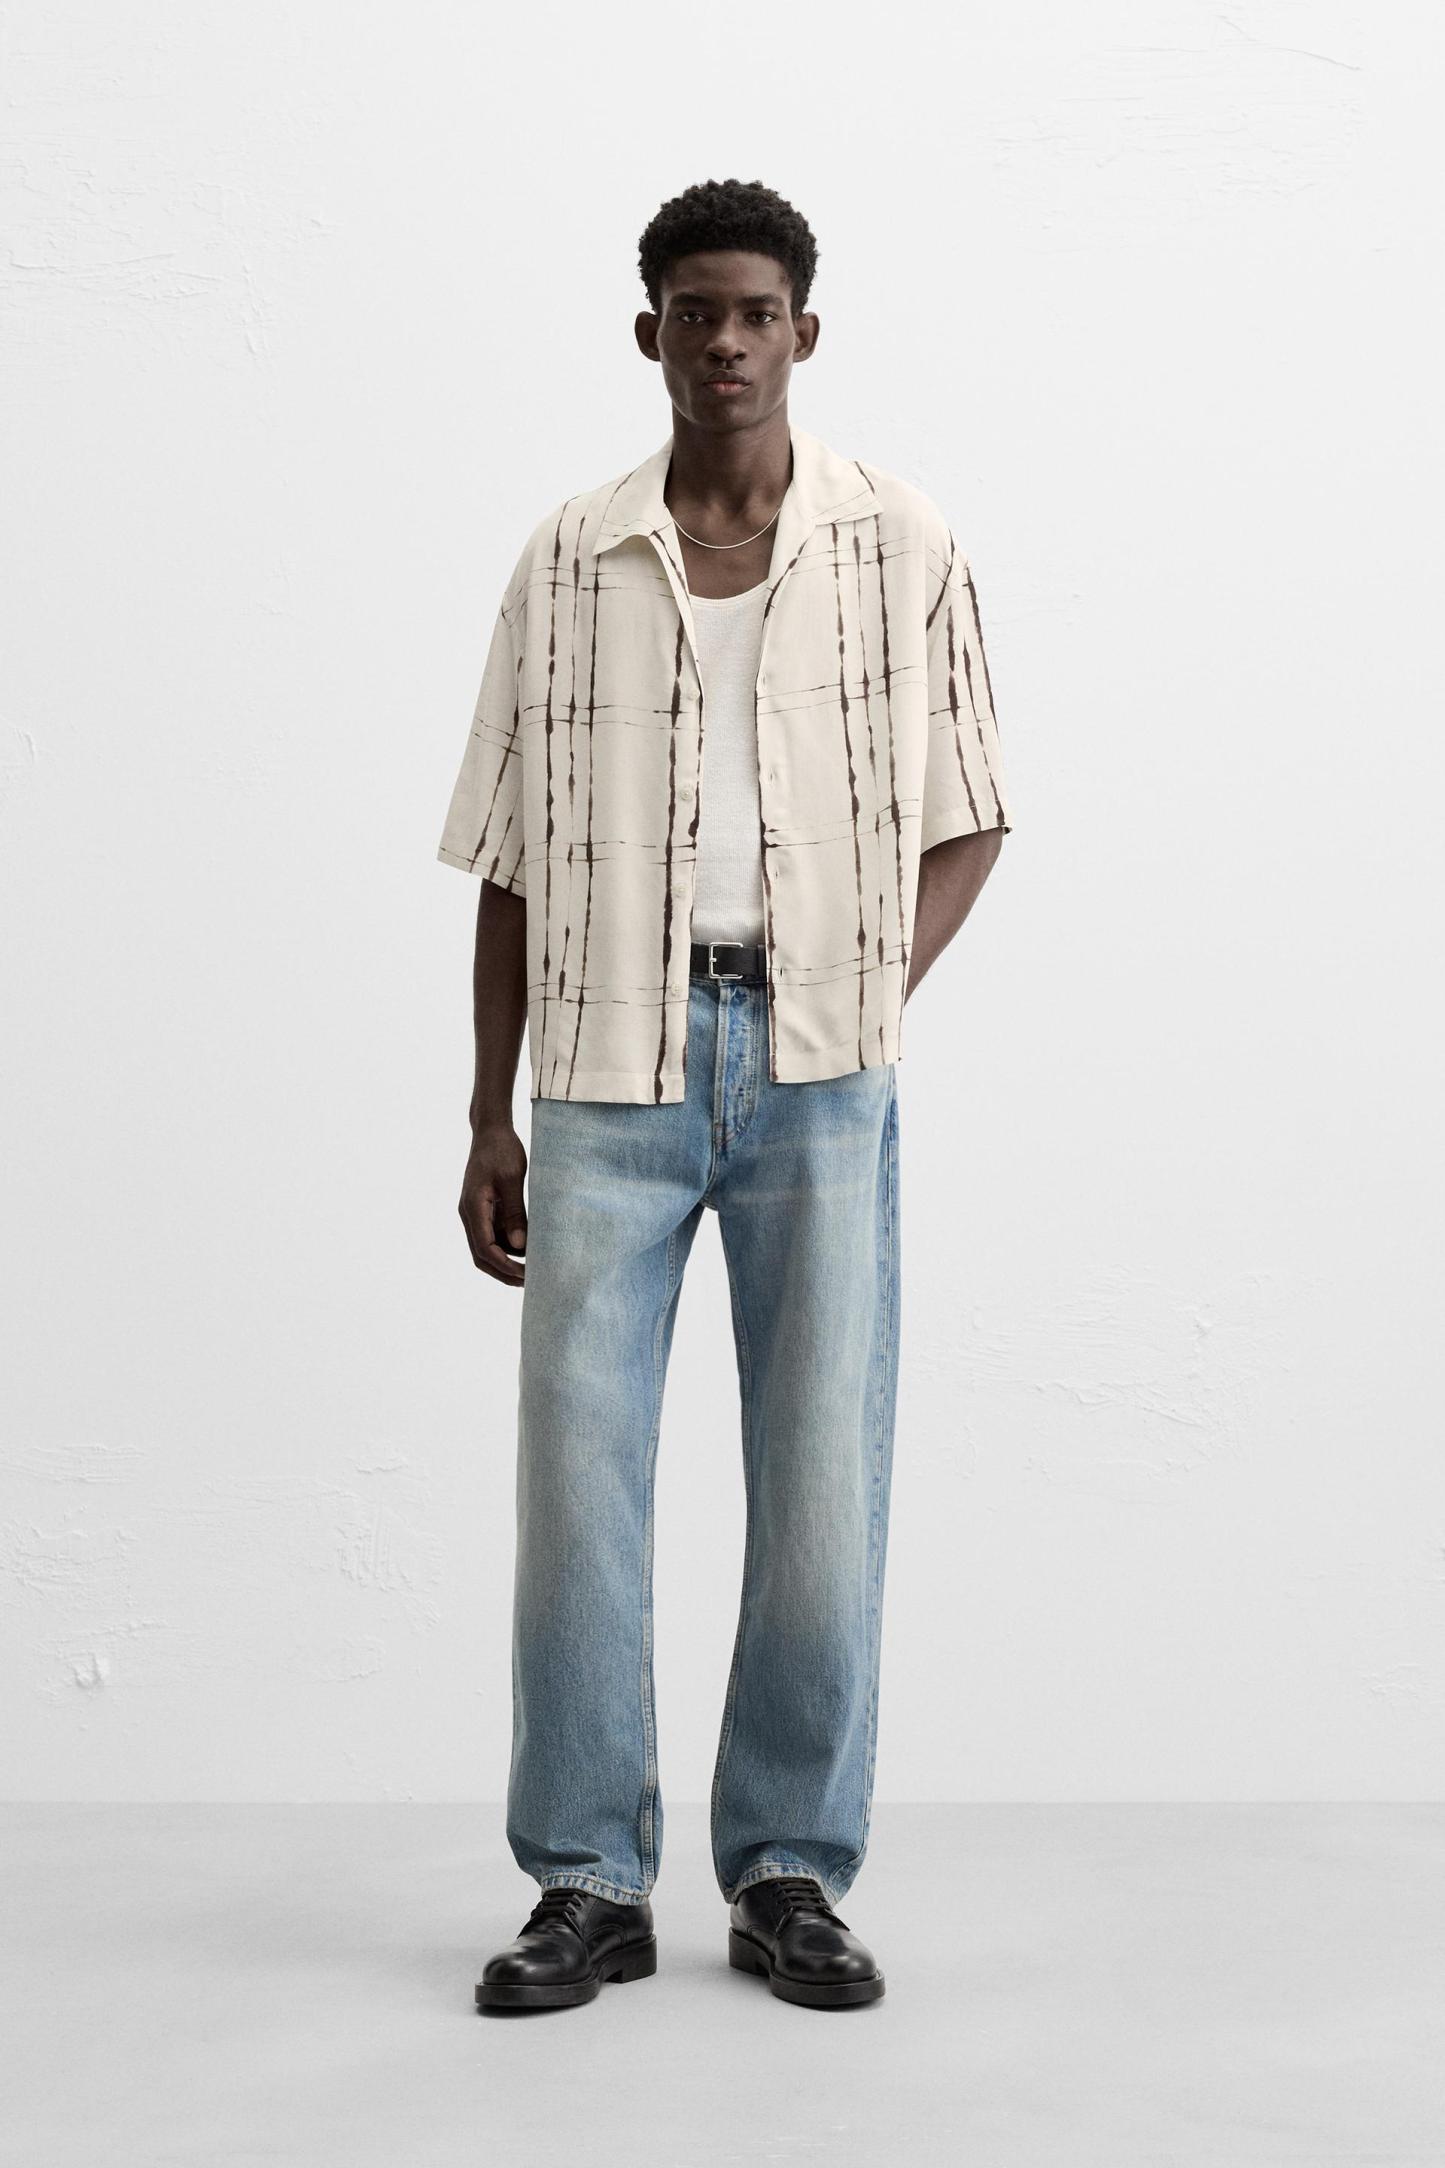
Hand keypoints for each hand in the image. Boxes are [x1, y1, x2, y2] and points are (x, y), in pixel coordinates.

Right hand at [458, 1122, 527, 1285]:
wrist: (490, 1132)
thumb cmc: (501, 1150)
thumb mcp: (512, 1179)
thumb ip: (515, 1212)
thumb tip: (520, 1245)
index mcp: (473, 1208)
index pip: (485, 1248)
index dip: (504, 1266)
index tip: (525, 1276)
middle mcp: (470, 1215)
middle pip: (482, 1256)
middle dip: (504, 1272)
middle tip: (530, 1282)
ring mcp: (476, 1213)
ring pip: (487, 1249)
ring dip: (507, 1261)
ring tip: (534, 1267)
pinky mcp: (484, 1210)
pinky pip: (494, 1236)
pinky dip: (509, 1246)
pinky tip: (530, 1248)